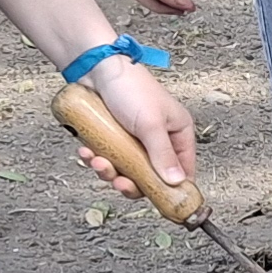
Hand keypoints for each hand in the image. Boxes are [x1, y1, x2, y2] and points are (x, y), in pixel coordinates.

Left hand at [73, 60, 197, 202]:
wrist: (96, 67)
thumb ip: (163, 155)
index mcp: (178, 133)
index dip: (174, 190)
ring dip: (109, 171)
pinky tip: (87, 152)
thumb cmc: (130, 87)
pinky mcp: (112, 138)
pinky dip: (96, 160)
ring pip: (126, 171)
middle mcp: (158, 139)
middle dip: (131, 183)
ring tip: (97, 162)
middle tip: (119, 183)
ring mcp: (134, 140)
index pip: (184, 171)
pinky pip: (108, 159)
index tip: (162, 204)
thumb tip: (176, 183)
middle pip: (151, 177)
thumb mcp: (150, 124)